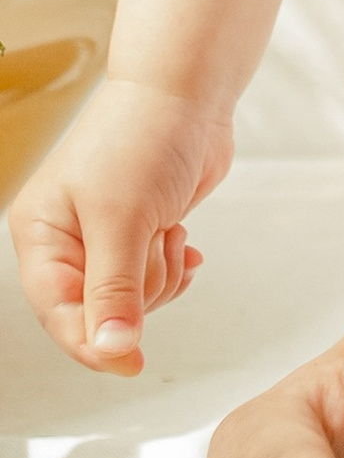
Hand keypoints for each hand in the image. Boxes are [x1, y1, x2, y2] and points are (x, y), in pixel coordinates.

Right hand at [9, 73, 225, 370]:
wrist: (188, 92)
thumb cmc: (141, 137)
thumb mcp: (122, 219)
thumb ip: (115, 289)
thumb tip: (113, 348)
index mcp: (41, 234)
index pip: (57, 312)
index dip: (93, 344)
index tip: (131, 365)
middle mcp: (67, 240)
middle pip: (100, 311)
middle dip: (140, 288)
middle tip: (155, 244)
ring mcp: (107, 237)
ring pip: (135, 298)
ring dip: (162, 273)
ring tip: (168, 231)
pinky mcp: (142, 232)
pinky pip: (156, 277)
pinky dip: (174, 266)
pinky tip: (183, 242)